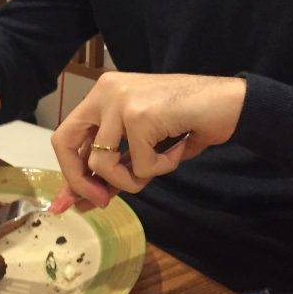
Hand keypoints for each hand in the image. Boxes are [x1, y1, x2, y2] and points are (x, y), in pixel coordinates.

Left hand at [50, 71, 246, 211]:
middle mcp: (106, 91)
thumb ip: (113, 166)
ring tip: (161, 163)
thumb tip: (79, 202)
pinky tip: (179, 148)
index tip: (75, 202)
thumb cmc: (188, 120)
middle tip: (103, 200)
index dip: (69, 172)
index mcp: (103, 93)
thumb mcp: (142, 144)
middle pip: (64, 143)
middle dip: (81, 180)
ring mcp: (121, 101)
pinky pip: (141, 167)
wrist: (228, 101)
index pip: (65, 136)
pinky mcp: (139, 116)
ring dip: (135, 179)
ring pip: (105, 164)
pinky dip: (163, 168)